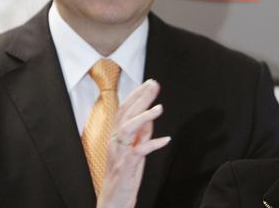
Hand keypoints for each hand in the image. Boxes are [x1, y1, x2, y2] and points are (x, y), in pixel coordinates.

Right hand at [96, 79, 170, 207]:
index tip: (149, 83)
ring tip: (159, 108)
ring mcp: (120, 155)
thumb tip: (149, 119)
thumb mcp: (134, 153)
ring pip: (128, 128)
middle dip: (141, 97)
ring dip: (144, 116)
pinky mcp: (126, 168)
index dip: (136, 95)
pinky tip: (166, 139)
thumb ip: (141, 136)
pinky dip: (152, 144)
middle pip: (125, 113)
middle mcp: (115, 143)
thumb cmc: (123, 179)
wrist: (113, 203)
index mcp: (116, 138)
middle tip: (154, 85)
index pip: (124, 109)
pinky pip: (138, 152)